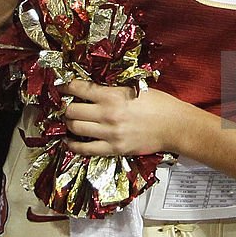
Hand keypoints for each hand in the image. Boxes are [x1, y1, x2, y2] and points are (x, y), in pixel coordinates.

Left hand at [63, 80, 186, 156]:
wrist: (174, 126)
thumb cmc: (158, 103)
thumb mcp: (134, 88)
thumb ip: (112, 90)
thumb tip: (91, 90)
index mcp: (113, 95)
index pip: (79, 88)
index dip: (66, 87)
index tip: (61, 88)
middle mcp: (107, 113)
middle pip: (72, 110)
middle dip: (65, 107)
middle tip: (66, 106)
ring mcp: (109, 133)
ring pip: (75, 128)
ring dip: (69, 124)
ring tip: (70, 121)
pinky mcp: (113, 149)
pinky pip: (85, 148)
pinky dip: (73, 144)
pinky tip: (70, 140)